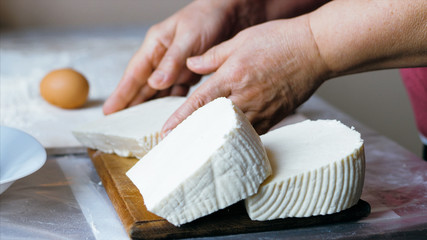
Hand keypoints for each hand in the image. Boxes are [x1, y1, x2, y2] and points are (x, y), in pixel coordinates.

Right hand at [103, 0, 269, 114]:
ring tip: (141, 126)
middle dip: (131, 105)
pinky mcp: (187, 72)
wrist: (230, 13)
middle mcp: (162, 58)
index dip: (121, 94)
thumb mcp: (188, 38)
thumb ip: (172, 61)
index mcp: (155, 46)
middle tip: (119, 125)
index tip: (109, 111)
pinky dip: (172, 102)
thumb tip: (155, 83)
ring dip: (151, 107)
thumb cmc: (206, 18)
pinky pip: (176, 91)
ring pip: (158, 91)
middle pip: (143, 85)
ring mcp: (174, 66)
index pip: (134, 74)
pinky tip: (169, 114)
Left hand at [162, 16, 328, 134]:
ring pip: (232, 132)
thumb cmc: (279, 41)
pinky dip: (238, 136)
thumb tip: (191, 63)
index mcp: (232, 76)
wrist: (315, 50)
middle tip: (178, 145)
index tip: (166, 132)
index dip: (180, 119)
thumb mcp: (240, 40)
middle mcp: (245, 97)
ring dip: (215, 139)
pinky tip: (230, 137)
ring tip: (201, 146)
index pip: (199, 103)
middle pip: (213, 123)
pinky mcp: (275, 117)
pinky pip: (253, 132)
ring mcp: (261, 110)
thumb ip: (213, 56)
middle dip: (194, 135)